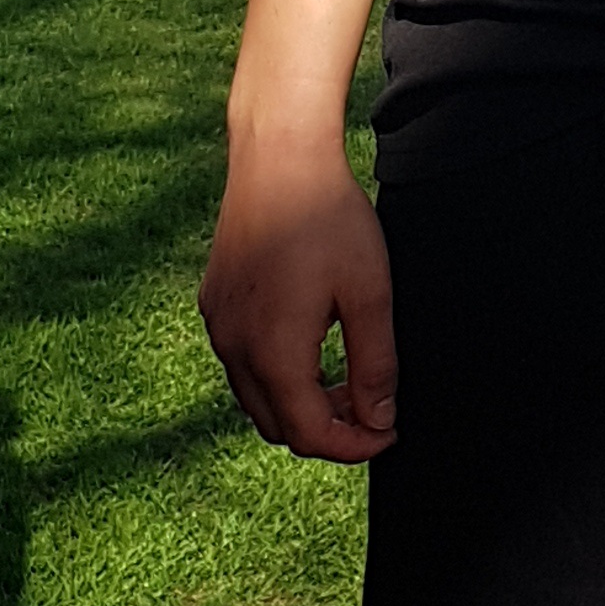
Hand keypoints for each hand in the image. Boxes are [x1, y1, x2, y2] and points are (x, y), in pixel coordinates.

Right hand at [200, 131, 399, 461]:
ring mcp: (218, 324)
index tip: (389, 432)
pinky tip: (313, 344)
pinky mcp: (215, 302)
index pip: (310, 435)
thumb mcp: (370, 294)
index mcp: (272, 353)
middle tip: (373, 407)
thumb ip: (375, 365)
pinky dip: (277, 375)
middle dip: (328, 430)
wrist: (278, 158)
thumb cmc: (329, 220)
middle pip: (278, 426)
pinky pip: (242, 363)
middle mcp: (233, 347)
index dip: (355, 447)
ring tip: (348, 380)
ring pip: (256, 398)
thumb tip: (379, 421)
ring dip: (300, 404)